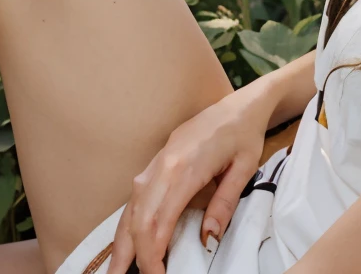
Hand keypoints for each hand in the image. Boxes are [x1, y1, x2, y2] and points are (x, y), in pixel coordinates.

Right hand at [107, 90, 273, 272]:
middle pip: (138, 218)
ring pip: (131, 207)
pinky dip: (129, 222)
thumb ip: (225, 203)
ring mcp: (157, 162)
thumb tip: (208, 237)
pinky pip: (137, 197)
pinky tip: (127, 241)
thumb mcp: (245, 169)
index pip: (159, 220)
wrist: (241, 104)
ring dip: (122, 240)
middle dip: (131, 253)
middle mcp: (164, 165)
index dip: (153, 253)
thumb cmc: (244, 135)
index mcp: (185, 168)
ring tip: (115, 269)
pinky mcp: (157, 162)